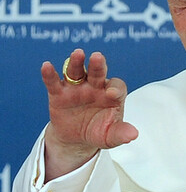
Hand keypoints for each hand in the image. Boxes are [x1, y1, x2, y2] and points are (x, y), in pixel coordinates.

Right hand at [41, 49, 137, 180]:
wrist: (77, 138)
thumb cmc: (99, 132)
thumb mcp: (110, 136)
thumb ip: (120, 133)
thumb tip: (133, 135)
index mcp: (112, 94)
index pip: (117, 86)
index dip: (116, 88)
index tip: (111, 94)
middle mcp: (95, 86)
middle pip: (98, 72)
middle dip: (98, 65)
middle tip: (97, 57)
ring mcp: (77, 88)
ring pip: (77, 72)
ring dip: (77, 62)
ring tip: (77, 53)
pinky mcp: (59, 94)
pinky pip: (54, 82)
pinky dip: (50, 75)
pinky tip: (46, 66)